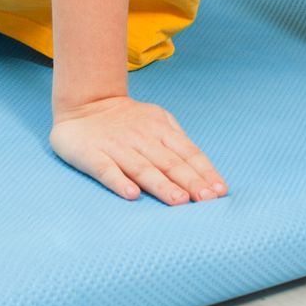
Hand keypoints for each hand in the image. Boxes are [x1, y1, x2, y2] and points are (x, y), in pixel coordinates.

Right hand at [49, 95, 227, 205]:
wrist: (85, 103)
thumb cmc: (128, 120)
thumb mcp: (158, 120)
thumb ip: (178, 141)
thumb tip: (204, 171)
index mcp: (160, 129)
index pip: (187, 153)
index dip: (204, 172)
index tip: (220, 191)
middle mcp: (142, 139)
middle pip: (170, 163)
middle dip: (190, 182)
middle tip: (207, 200)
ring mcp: (117, 147)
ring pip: (143, 168)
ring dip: (162, 185)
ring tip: (179, 201)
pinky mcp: (92, 155)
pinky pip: (106, 170)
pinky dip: (119, 182)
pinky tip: (131, 194)